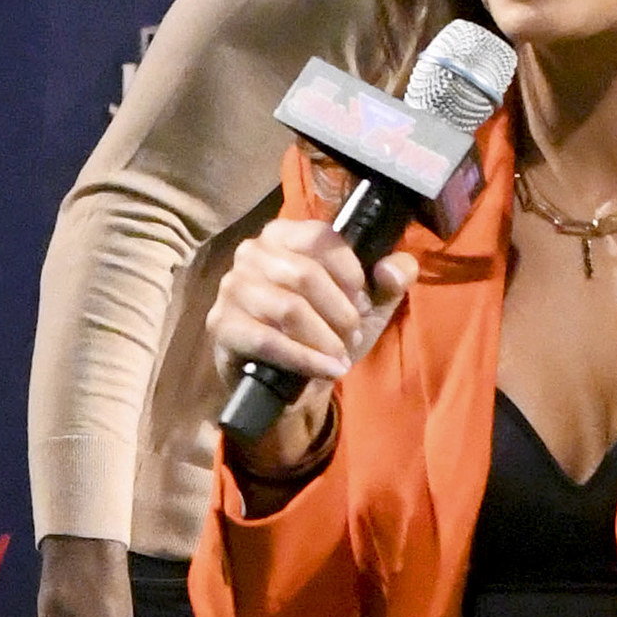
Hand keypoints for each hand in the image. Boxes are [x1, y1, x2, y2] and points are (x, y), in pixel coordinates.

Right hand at [209, 215, 415, 469]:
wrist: (289, 382)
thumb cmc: (325, 331)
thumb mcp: (367, 305)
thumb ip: (390, 280)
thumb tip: (394, 269)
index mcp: (283, 234)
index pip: (320, 238)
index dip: (350, 273)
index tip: (364, 302)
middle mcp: (251, 252)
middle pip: (305, 275)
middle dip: (339, 312)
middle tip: (353, 336)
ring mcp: (231, 288)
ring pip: (288, 308)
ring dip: (324, 338)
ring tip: (340, 356)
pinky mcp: (222, 325)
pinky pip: (267, 340)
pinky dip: (304, 359)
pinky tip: (327, 371)